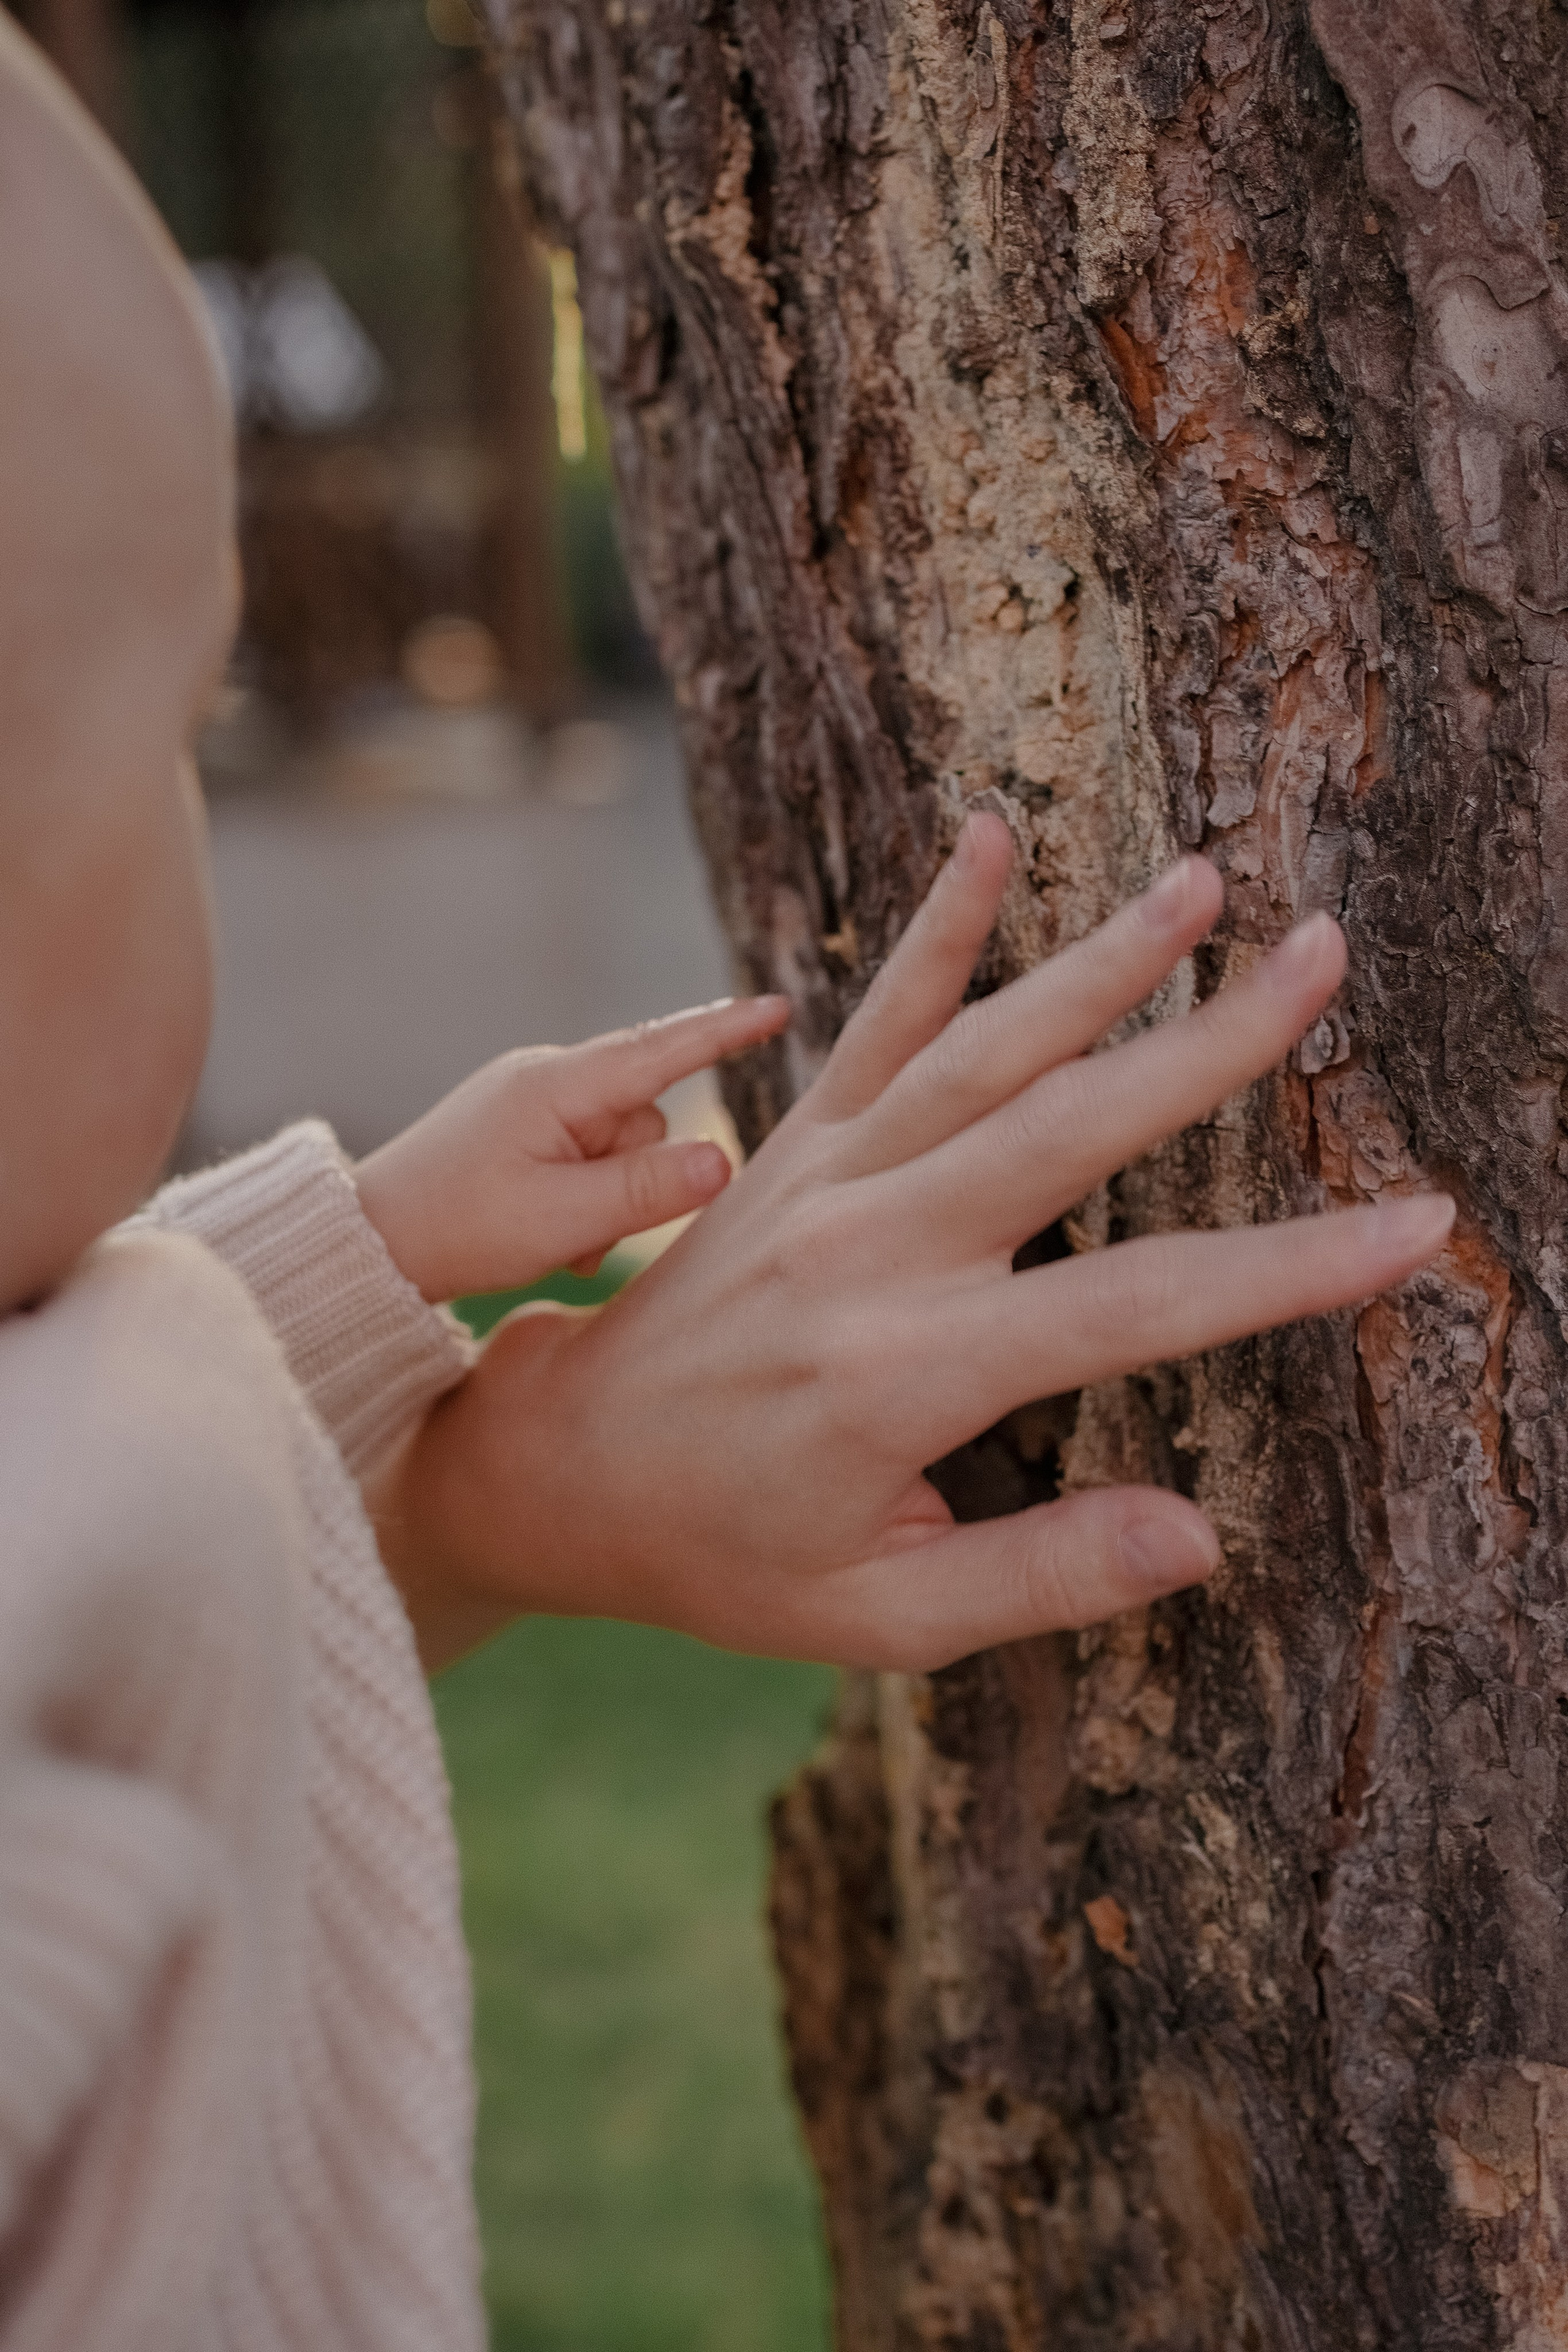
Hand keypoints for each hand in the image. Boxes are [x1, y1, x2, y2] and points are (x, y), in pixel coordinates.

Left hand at [354, 995, 789, 1302]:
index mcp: (558, 1085)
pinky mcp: (522, 1127)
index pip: (663, 1047)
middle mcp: (548, 1078)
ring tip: (559, 1240)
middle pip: (646, 1116)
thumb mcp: (562, 1220)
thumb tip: (724, 1158)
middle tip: (585, 1235)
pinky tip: (550, 1232)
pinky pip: (585, 1154)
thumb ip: (646, 1191)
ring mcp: (533, 1101)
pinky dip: (583, 1197)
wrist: (369, 1241)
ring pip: (620, 1143)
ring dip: (607, 1198)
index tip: (779, 1008)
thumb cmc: (458, 1228)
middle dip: (636, 1177)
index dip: (726, 1031)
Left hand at [377, 814, 1453, 1672]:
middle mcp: (874, 1252)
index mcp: (912, 1375)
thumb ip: (1039, 1580)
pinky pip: (873, 1022)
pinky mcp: (794, 1142)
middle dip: (1212, 1047)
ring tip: (1205, 881)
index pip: (1138, 1307)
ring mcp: (827, 1180)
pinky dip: (932, 930)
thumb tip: (1198, 1541)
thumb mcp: (876, 1617)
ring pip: (985, 1051)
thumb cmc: (724, 1558)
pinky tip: (984, 834)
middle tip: (1324, 960)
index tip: (1409, 1224)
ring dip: (1099, 963)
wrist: (562, 1469)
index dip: (1284, 1271)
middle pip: (1072, 1131)